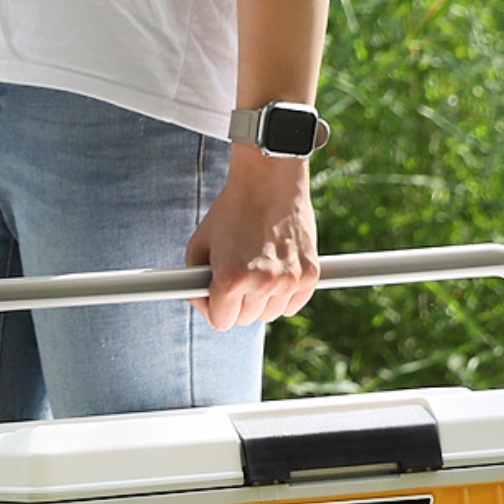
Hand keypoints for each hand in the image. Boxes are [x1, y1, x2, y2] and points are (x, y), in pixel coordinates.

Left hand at [184, 152, 319, 329]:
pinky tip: (276, 271)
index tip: (215, 293)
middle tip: (237, 275)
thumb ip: (194, 281)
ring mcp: (288, 281)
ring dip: (261, 299)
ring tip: (257, 268)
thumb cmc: (231, 211)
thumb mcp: (199, 244)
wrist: (269, 180)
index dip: (214, 308)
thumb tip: (203, 305)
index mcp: (230, 279)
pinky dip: (283, 295)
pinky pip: (292, 305)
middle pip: (244, 320)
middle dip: (237, 302)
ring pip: (269, 314)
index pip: (220, 322)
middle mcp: (261, 284)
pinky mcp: (309, 275)